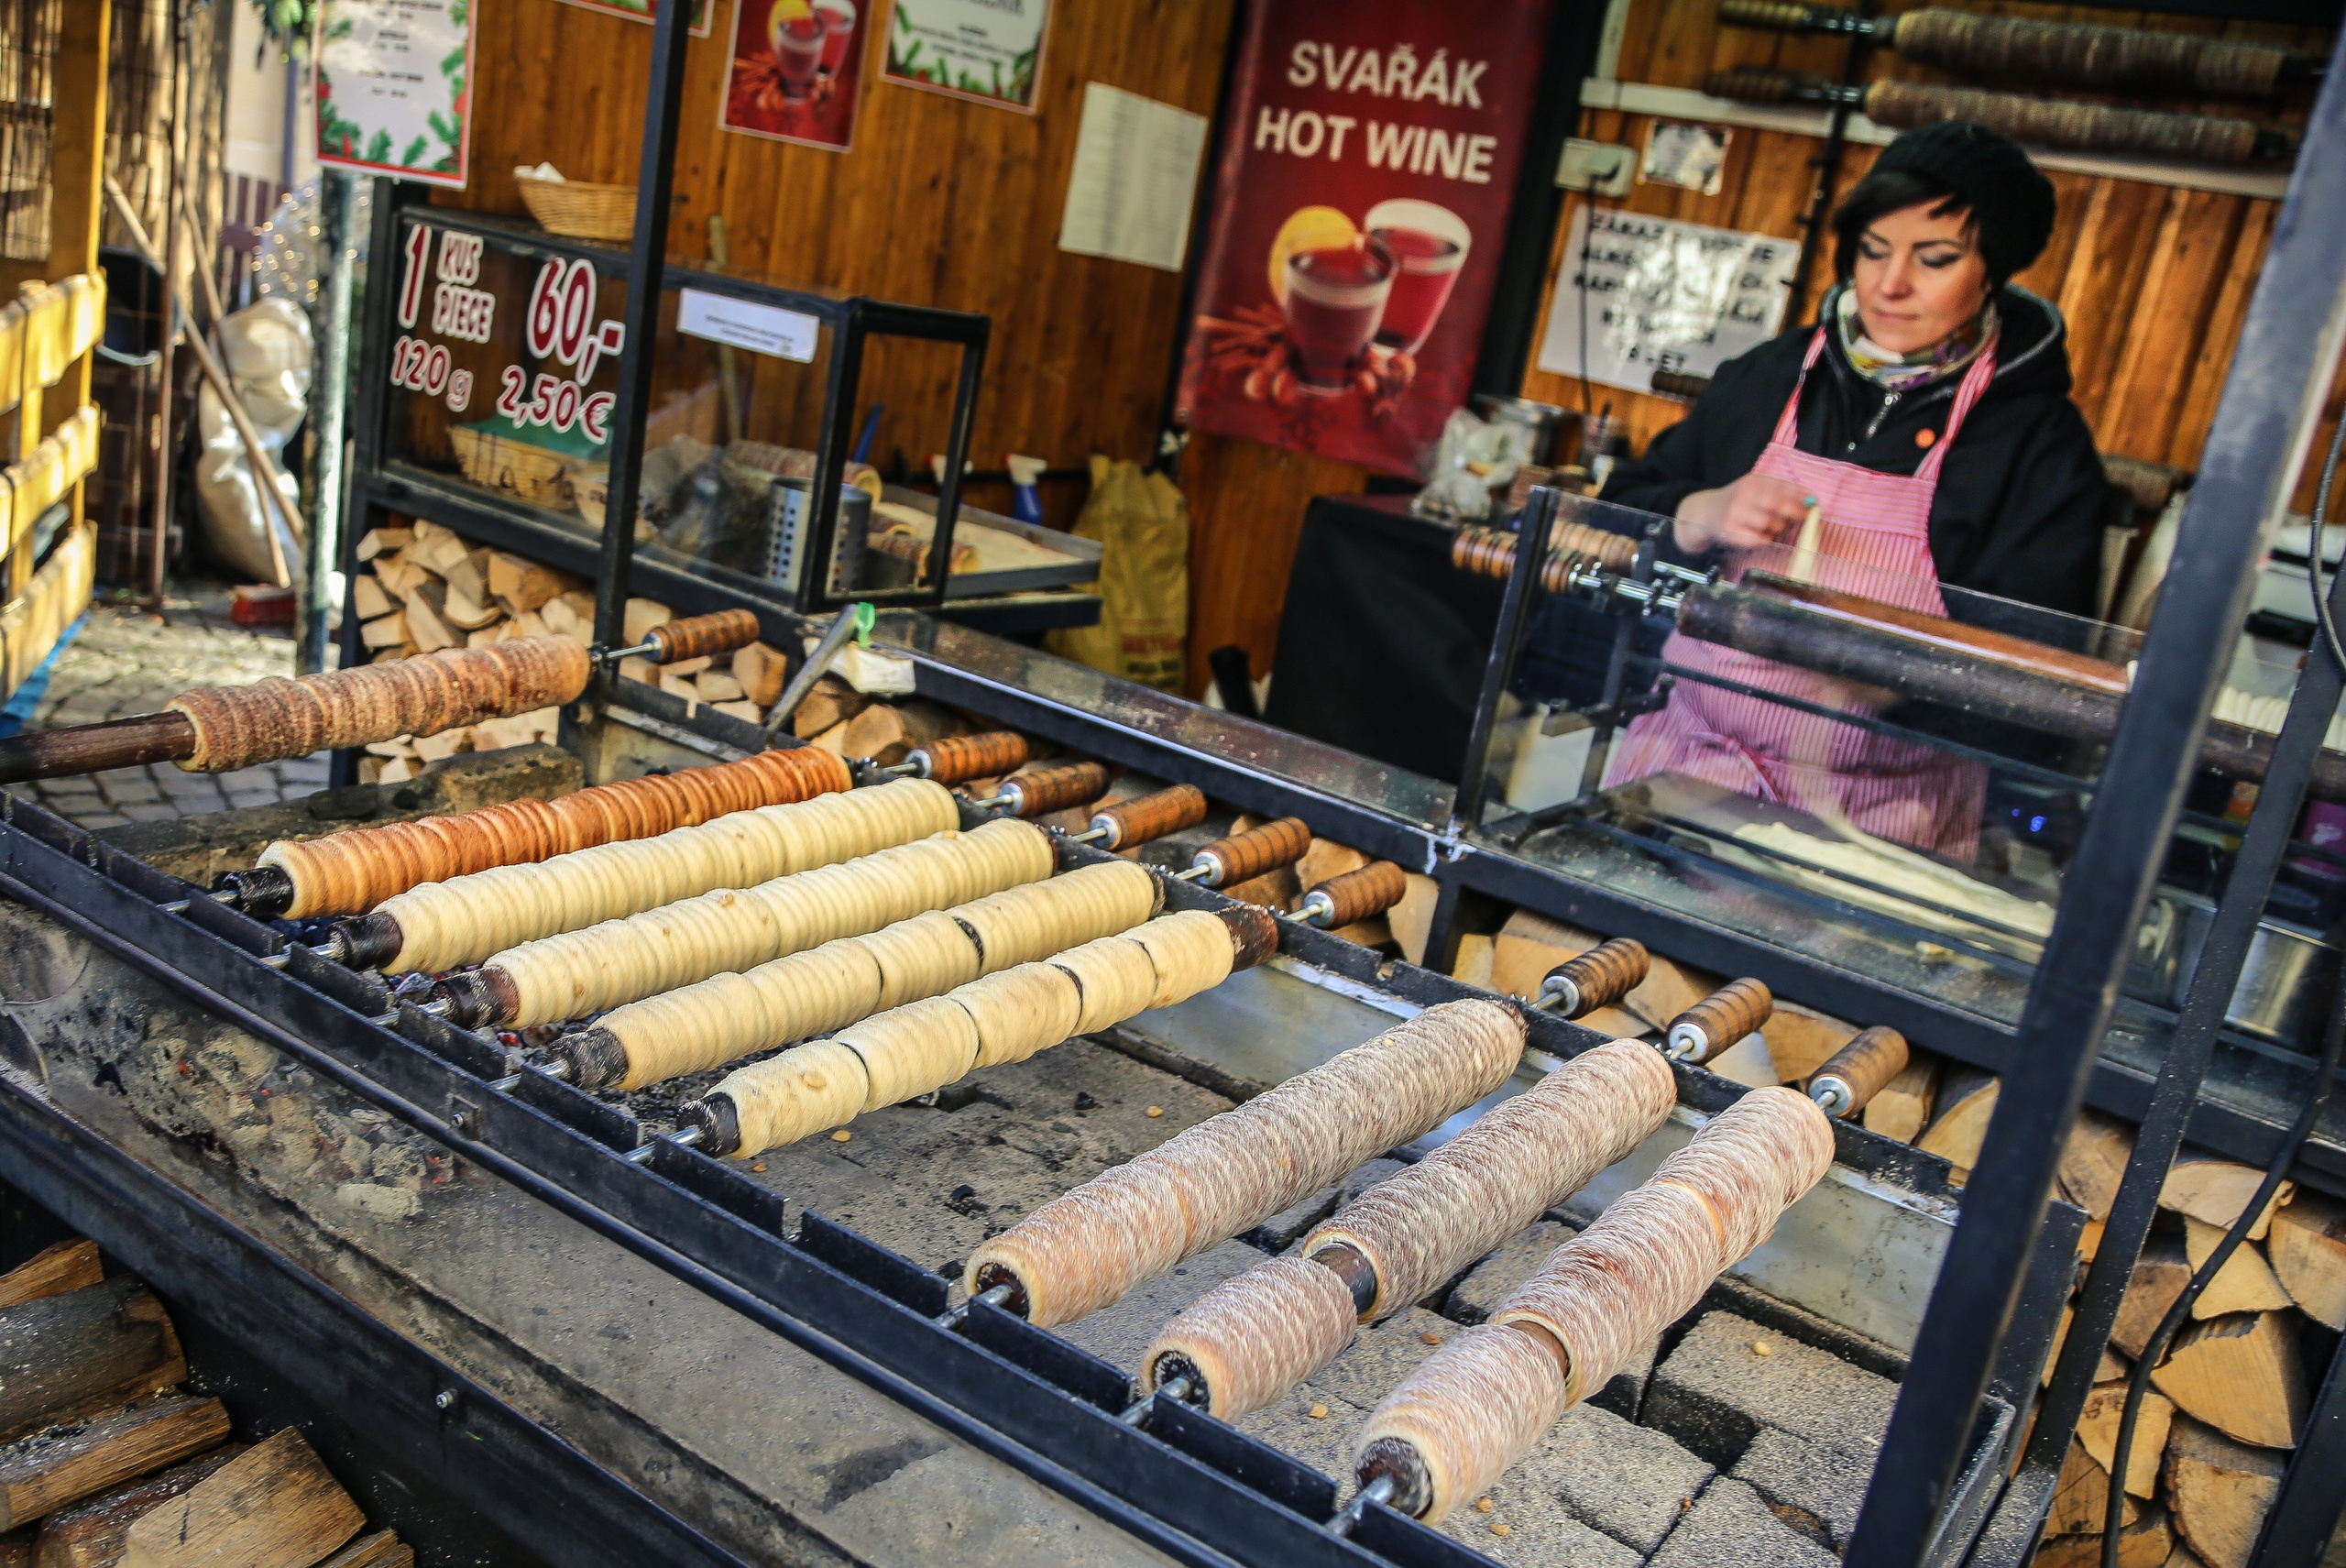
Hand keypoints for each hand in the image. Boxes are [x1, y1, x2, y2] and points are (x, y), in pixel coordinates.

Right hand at [1673, 474, 1814, 554]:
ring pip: (1770, 524)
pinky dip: (1765, 540)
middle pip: (1778, 504)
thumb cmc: (1737, 503)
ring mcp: (1735, 513)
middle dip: (1795, 514)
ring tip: (1774, 528)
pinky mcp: (1730, 531)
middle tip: (1803, 520)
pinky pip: (1757, 539)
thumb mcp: (1756, 489)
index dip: (1802, 497)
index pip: (1784, 487)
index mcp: (1753, 481)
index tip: (1815, 506)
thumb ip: (1782, 492)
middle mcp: (1743, 495)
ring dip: (1778, 529)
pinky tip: (1761, 536)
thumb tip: (1813, 502)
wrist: (1703, 512)